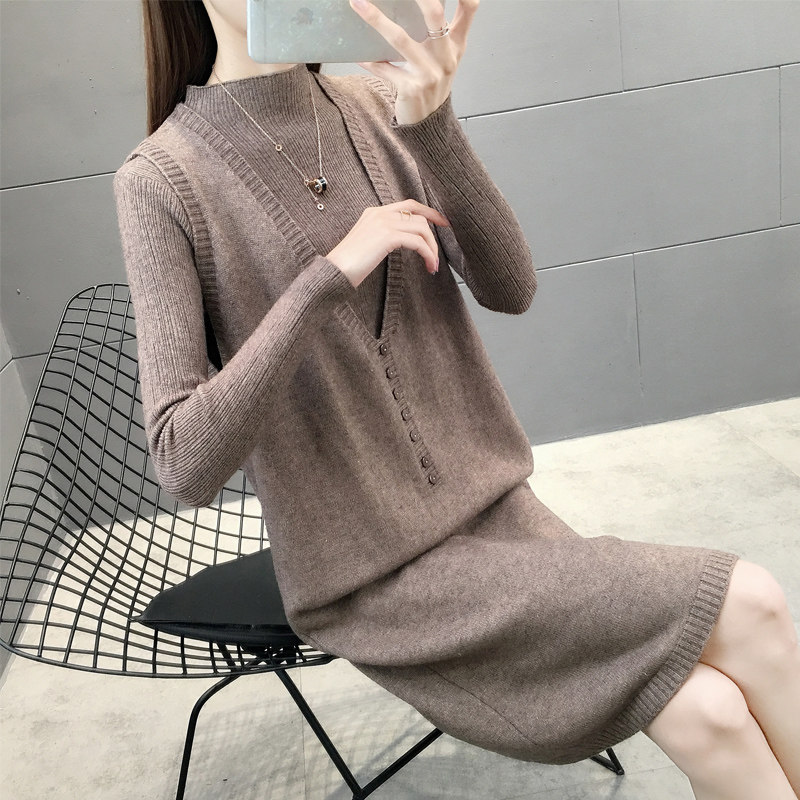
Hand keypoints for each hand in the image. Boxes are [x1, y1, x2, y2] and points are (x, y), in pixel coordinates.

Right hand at [326, 200, 450, 286]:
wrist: (334, 271)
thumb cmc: (348, 265)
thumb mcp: (367, 244)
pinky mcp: (388, 236)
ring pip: (422, 229)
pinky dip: (428, 254)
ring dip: (432, 248)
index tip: (442, 222)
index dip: (428, 212)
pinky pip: (418, 242)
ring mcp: (383, 223)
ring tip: (432, 264)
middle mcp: (380, 213)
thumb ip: (383, 237)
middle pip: (418, 216)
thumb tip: (404, 242)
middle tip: (440, 250)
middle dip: (433, 235)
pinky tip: (429, 266)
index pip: (408, 205)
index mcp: (374, 212)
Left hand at [348, 0, 479, 124]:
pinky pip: (384, 68)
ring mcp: (428, 73)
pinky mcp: (410, 88)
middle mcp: (445, 57)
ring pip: (400, 39)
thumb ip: (441, 30)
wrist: (429, 122)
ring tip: (358, 3)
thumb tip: (411, 5)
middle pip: (435, 16)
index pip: (469, 9)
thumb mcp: (445, 56)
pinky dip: (370, 60)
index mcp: (456, 44)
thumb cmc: (433, 83)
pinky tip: (359, 55)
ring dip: (376, 19)